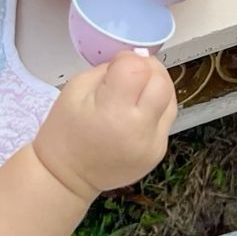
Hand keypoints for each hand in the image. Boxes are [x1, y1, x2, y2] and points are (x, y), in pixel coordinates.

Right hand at [34, 53, 176, 202]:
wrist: (66, 177)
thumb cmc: (65, 131)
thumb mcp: (75, 89)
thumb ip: (107, 70)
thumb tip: (134, 60)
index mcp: (113, 112)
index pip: (137, 68)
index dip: (128, 59)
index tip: (116, 65)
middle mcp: (139, 129)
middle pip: (162, 82)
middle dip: (149, 68)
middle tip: (133, 70)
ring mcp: (153, 144)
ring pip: (171, 99)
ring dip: (157, 86)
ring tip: (137, 89)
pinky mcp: (158, 152)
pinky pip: (167, 119)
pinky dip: (156, 107)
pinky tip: (138, 109)